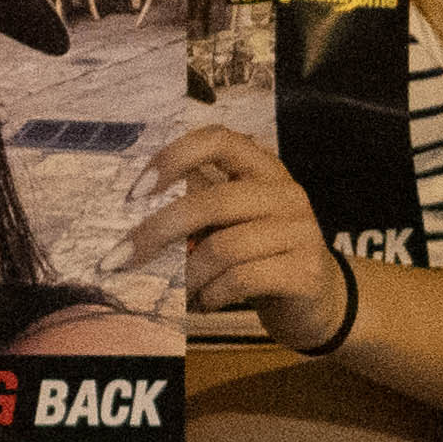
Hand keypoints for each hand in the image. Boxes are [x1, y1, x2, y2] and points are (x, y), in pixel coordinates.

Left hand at [121, 125, 346, 349]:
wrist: (319, 302)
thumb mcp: (231, 224)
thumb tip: (133, 208)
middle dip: (159, 232)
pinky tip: (206, 301)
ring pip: (224, 248)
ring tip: (178, 291)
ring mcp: (300, 232)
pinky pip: (242, 279)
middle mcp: (286, 194)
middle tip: (124, 257)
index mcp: (263, 170)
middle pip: (212, 202)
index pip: (219, 140)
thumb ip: (196, 206)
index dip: (174, 157)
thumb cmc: (261, 257)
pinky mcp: (305, 271)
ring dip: (188, 275)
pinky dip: (212, 294)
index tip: (137, 190)